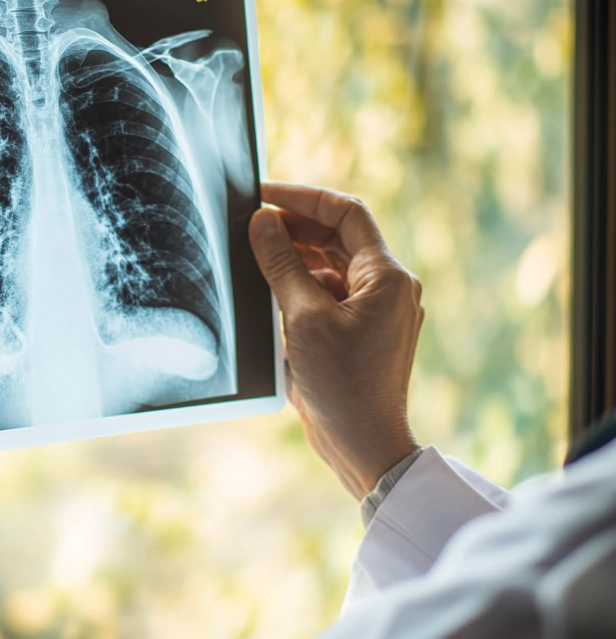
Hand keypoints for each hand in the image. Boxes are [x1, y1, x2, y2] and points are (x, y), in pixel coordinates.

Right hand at [249, 183, 422, 499]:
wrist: (364, 445)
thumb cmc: (342, 385)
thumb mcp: (303, 318)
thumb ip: (282, 264)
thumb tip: (262, 222)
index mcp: (386, 276)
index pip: (346, 212)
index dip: (303, 197)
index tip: (264, 193)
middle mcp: (388, 287)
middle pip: (338, 237)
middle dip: (295, 226)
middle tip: (251, 223)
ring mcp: (375, 309)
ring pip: (331, 264)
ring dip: (295, 255)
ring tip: (255, 252)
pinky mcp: (359, 330)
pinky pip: (329, 292)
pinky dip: (300, 283)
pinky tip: (269, 287)